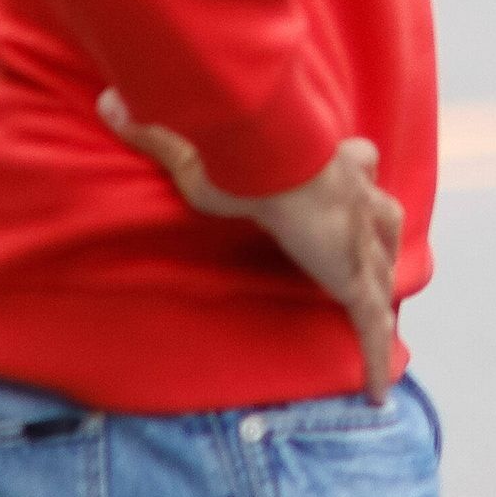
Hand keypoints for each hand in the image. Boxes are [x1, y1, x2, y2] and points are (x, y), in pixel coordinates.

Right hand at [100, 91, 404, 402]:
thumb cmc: (242, 153)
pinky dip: (374, 360)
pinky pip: (370, 328)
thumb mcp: (196, 148)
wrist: (277, 162)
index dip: (357, 168)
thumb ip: (159, 130)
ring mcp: (363, 244)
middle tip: (373, 253)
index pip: (358, 162)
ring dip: (381, 291)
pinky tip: (375, 397)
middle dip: (378, 236)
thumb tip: (111, 99)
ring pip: (384, 272)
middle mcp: (360, 202)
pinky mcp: (354, 280)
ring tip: (378, 315)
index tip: (357, 168)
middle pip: (383, 219)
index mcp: (334, 165)